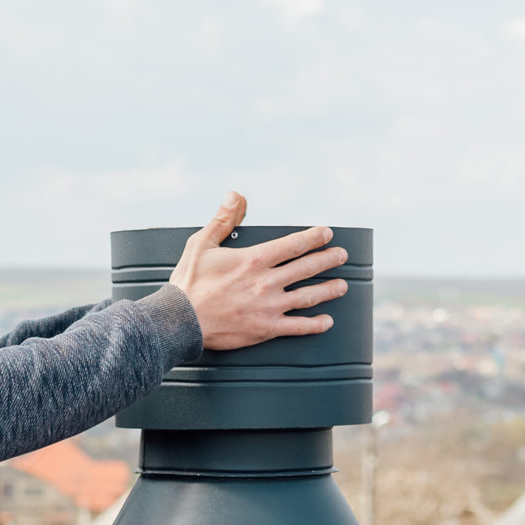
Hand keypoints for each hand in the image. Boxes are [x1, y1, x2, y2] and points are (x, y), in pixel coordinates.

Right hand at [170, 192, 349, 351]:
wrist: (181, 322)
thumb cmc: (189, 283)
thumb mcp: (201, 243)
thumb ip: (223, 219)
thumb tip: (235, 195)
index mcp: (253, 260)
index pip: (293, 244)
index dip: (313, 237)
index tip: (327, 234)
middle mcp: (266, 282)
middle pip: (307, 268)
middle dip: (328, 259)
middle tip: (342, 255)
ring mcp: (269, 307)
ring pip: (308, 296)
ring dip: (329, 290)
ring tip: (342, 285)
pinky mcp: (265, 329)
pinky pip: (297, 327)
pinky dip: (315, 324)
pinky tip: (326, 321)